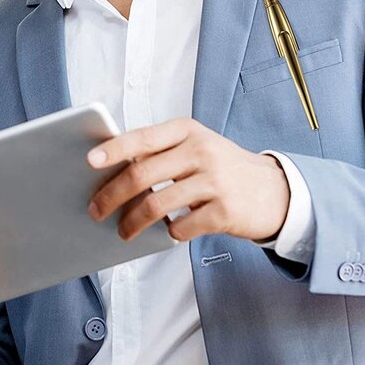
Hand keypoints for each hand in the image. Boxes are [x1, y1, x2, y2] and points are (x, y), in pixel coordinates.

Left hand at [87, 118, 289, 242]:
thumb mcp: (194, 146)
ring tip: (122, 231)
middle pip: (142, 174)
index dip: (114, 149)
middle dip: (112, 195)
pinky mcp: (224, 212)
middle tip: (95, 209)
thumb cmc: (220, 166)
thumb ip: (160, 152)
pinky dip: (166, 234)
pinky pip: (181, 227)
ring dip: (132, 222)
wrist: (274, 191)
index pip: (142, 138)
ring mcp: (214, 181)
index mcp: (186, 130)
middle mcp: (200, 151)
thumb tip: (111, 171)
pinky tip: (164, 233)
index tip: (89, 161)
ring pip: (157, 204)